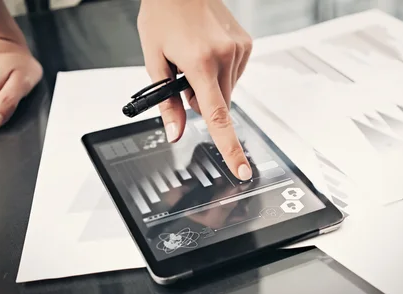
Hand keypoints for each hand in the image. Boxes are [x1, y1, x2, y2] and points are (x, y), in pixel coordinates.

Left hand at [138, 0, 252, 180]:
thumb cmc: (163, 14)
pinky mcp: (246, 44)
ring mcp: (239, 49)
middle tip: (184, 77)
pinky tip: (209, 52)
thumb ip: (167, 102)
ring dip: (211, 86)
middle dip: (202, 101)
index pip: (217, 116)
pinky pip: (235, 74)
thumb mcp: (155, 60)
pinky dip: (222, 72)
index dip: (229, 148)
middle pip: (220, 105)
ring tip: (196, 58)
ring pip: (228, 91)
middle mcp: (225, 56)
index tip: (240, 169)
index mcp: (200, 62)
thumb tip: (175, 132)